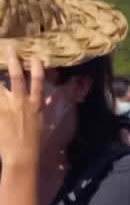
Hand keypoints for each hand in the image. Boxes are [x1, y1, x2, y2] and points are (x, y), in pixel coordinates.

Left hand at [0, 46, 45, 170]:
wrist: (21, 156)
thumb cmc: (36, 143)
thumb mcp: (44, 124)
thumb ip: (45, 108)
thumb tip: (50, 98)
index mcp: (36, 105)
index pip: (39, 82)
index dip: (37, 68)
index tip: (35, 57)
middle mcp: (21, 103)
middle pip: (17, 78)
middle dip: (14, 61)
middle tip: (9, 47)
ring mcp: (7, 108)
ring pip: (0, 86)